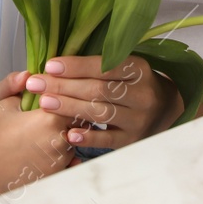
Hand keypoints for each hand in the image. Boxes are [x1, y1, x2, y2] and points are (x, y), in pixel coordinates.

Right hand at [0, 79, 73, 184]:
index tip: (60, 101)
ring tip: (50, 136)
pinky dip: (62, 157)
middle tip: (59, 117)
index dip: (68, 101)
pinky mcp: (55, 176)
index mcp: (51, 118)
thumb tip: (32, 77)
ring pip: (74, 145)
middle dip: (71, 121)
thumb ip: (25, 89)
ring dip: (67, 139)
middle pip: (78, 126)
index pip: (73, 104)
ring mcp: (60, 161)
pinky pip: (68, 163)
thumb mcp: (6, 104)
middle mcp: (61, 140)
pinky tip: (48, 153)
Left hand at [25, 55, 200, 148]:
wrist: (165, 110)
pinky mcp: (133, 141)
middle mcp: (142, 94)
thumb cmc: (134, 84)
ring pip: (101, 113)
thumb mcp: (127, 67)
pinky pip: (109, 140)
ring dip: (69, 108)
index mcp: (140, 69)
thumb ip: (100, 63)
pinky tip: (69, 133)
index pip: (105, 66)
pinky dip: (89, 137)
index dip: (77, 66)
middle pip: (99, 90)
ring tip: (44, 103)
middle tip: (37, 84)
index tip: (50, 66)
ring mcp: (139, 119)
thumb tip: (58, 62)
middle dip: (64, 86)